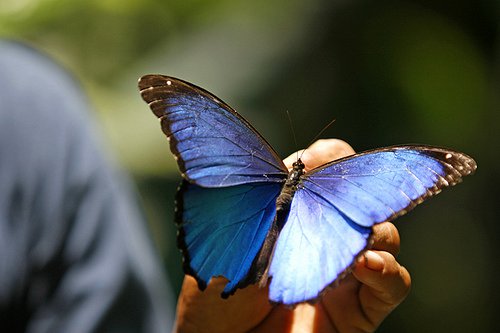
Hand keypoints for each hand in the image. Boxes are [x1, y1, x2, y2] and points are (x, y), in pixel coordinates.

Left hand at [174, 139, 410, 332]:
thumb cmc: (213, 293)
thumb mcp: (230, 234)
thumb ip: (263, 197)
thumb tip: (302, 161)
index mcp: (293, 214)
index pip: (324, 173)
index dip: (329, 158)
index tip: (317, 158)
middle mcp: (321, 237)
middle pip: (361, 198)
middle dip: (357, 186)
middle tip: (336, 189)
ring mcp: (341, 272)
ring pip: (385, 236)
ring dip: (375, 229)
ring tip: (353, 237)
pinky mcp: (357, 310)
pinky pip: (394, 286)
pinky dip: (389, 270)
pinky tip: (365, 265)